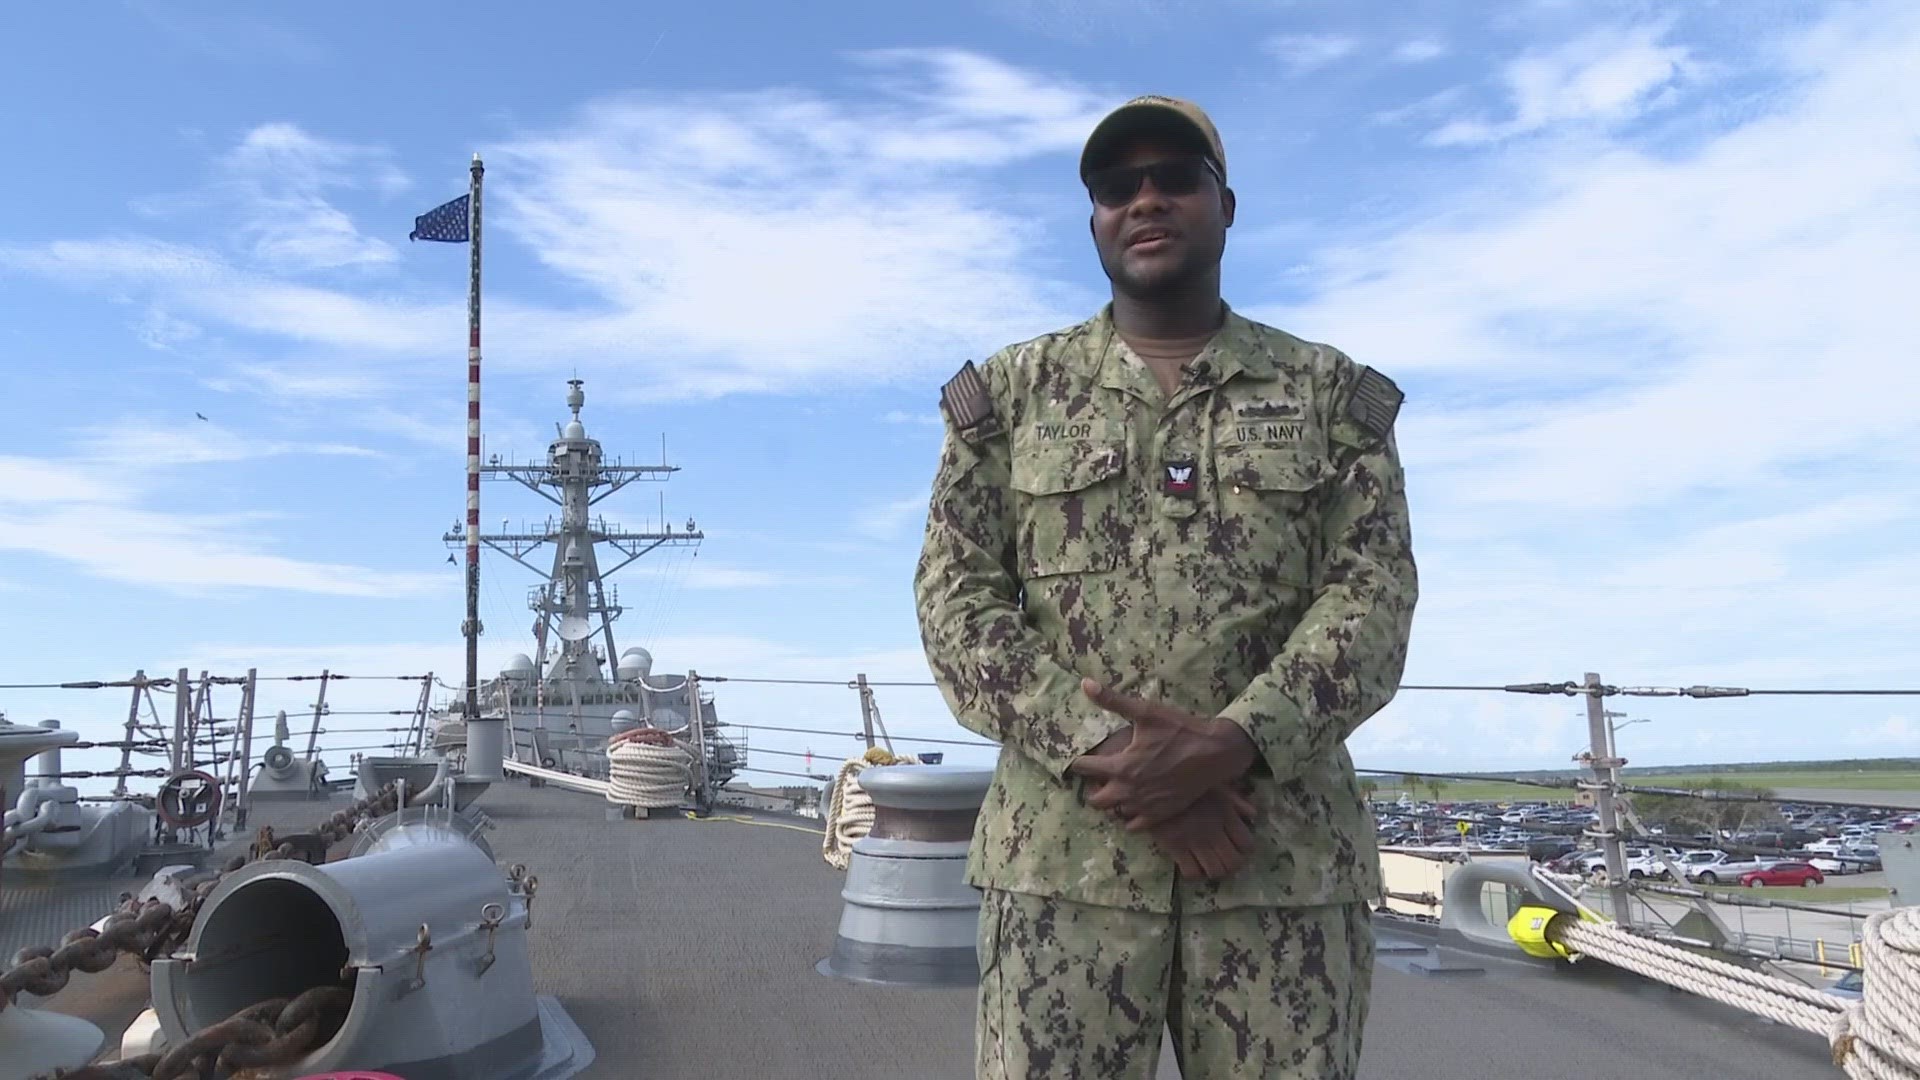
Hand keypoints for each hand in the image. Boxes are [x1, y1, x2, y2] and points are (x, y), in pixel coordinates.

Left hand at [1067, 679, 1259, 831]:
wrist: (1215, 752)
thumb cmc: (1179, 730)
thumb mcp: (1145, 711)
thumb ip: (1112, 700)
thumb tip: (1085, 683)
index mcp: (1120, 766)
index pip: (1084, 769)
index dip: (1080, 763)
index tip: (1083, 759)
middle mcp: (1128, 791)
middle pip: (1095, 800)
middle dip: (1093, 788)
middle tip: (1100, 777)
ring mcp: (1145, 806)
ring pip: (1115, 813)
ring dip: (1113, 803)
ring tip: (1118, 789)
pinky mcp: (1161, 814)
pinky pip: (1134, 826)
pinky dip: (1130, 817)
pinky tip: (1135, 803)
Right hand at [1150, 787, 1259, 880]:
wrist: (1154, 782)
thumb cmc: (1188, 781)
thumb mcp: (1217, 784)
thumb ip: (1237, 801)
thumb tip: (1253, 815)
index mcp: (1226, 815)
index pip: (1246, 844)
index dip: (1245, 850)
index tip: (1238, 847)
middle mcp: (1214, 832)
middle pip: (1233, 863)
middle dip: (1232, 865)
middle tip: (1225, 860)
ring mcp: (1195, 841)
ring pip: (1215, 871)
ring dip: (1215, 871)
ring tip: (1209, 864)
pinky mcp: (1175, 847)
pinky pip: (1192, 872)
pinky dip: (1195, 873)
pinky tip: (1192, 864)